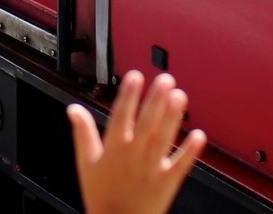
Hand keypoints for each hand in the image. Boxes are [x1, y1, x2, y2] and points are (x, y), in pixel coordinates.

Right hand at [68, 71, 204, 213]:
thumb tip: (74, 109)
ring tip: (180, 97)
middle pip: (146, 124)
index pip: (121, 117)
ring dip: (173, 117)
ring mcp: (151, 169)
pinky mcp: (166, 182)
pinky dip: (190, 151)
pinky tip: (198, 135)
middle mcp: (133, 156)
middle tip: (165, 80)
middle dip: (156, 100)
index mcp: (113, 149)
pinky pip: (181, 164)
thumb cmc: (102, 195)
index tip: (135, 77)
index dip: (128, 96)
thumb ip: (82, 132)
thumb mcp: (86, 162)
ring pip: (163, 139)